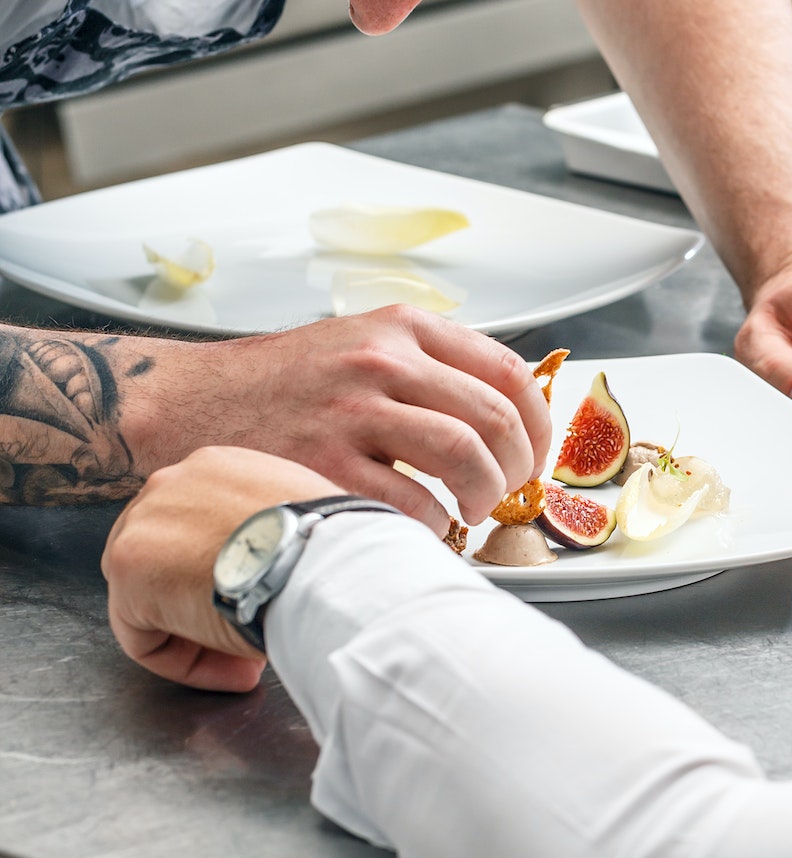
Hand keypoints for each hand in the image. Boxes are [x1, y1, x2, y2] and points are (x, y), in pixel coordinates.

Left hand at [103, 447, 343, 692]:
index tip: (264, 602)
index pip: (198, 528)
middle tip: (247, 637)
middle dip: (197, 605)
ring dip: (193, 637)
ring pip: (147, 600)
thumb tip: (278, 567)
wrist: (324, 562)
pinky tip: (238, 669)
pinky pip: (143, 637)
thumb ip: (272, 532)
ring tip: (244, 660)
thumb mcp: (306, 519)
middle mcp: (171, 482)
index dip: (226, 576)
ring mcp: (142, 522)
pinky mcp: (129, 569)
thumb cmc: (334, 548)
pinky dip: (185, 665)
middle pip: (162, 559)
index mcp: (217, 468)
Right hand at [121, 307, 550, 533]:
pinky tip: (424, 528)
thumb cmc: (278, 384)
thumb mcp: (359, 343)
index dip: (538, 423)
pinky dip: (431, 526)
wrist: (188, 404)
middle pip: (494, 419)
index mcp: (400, 329)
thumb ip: (426, 366)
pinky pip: (408, 505)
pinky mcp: (323, 465)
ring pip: (463, 459)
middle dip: (517, 467)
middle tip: (507, 491)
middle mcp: (381, 362)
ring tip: (471, 512)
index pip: (507, 371)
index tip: (535, 452)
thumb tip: (503, 413)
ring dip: (483, 497)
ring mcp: (352, 414)